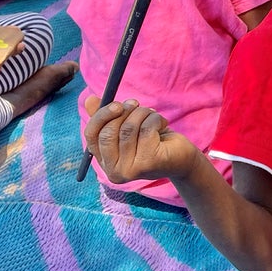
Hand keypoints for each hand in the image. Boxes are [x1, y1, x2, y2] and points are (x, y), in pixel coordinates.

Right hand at [82, 96, 197, 183]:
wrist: (181, 158)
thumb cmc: (152, 141)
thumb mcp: (128, 128)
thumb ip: (108, 117)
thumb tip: (90, 99)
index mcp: (105, 162)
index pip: (91, 135)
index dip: (101, 115)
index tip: (116, 104)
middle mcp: (114, 171)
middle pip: (108, 132)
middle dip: (124, 112)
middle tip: (136, 104)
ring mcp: (130, 170)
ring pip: (128, 128)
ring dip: (142, 113)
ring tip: (152, 115)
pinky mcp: (148, 163)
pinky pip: (146, 130)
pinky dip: (155, 119)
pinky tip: (162, 124)